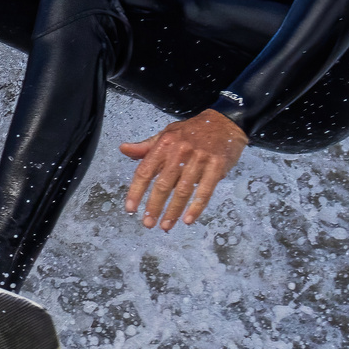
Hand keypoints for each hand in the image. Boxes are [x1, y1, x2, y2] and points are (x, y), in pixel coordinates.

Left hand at [120, 109, 246, 230]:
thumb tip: (124, 149)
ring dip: (173, 211)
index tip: (130, 208)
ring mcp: (199, 160)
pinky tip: (188, 219)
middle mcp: (180, 152)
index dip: (136, 191)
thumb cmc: (192, 131)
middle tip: (147, 223)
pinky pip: (205, 191)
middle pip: (163, 184)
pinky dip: (196, 207)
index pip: (145, 170)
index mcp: (165, 144)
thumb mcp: (167, 134)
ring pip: (183, 190)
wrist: (224, 123)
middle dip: (154, 206)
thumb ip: (146, 146)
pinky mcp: (216, 167)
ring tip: (165, 226)